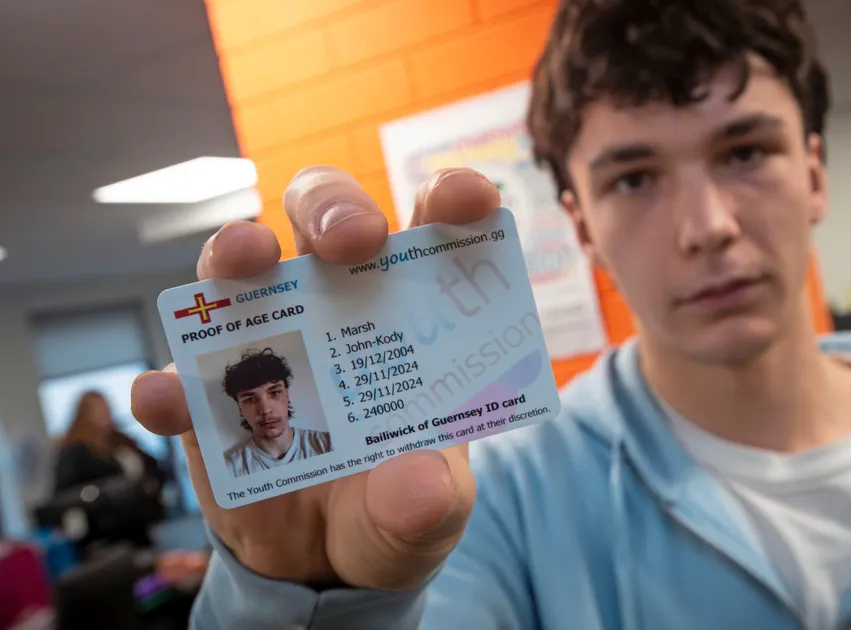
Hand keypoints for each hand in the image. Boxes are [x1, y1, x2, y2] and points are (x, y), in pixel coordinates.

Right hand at [131, 166, 499, 589]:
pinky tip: (170, 399)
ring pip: (239, 267)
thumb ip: (431, 501)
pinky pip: (180, 380)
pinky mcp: (207, 400)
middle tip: (352, 238)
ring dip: (237, 252)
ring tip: (245, 263)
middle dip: (335, 208)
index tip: (466, 200)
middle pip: (324, 218)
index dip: (450, 199)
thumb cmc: (398, 506)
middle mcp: (336, 307)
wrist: (329, 563)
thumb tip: (419, 486)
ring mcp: (264, 344)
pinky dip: (171, 385)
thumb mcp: (431, 512)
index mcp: (412, 313)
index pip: (433, 231)